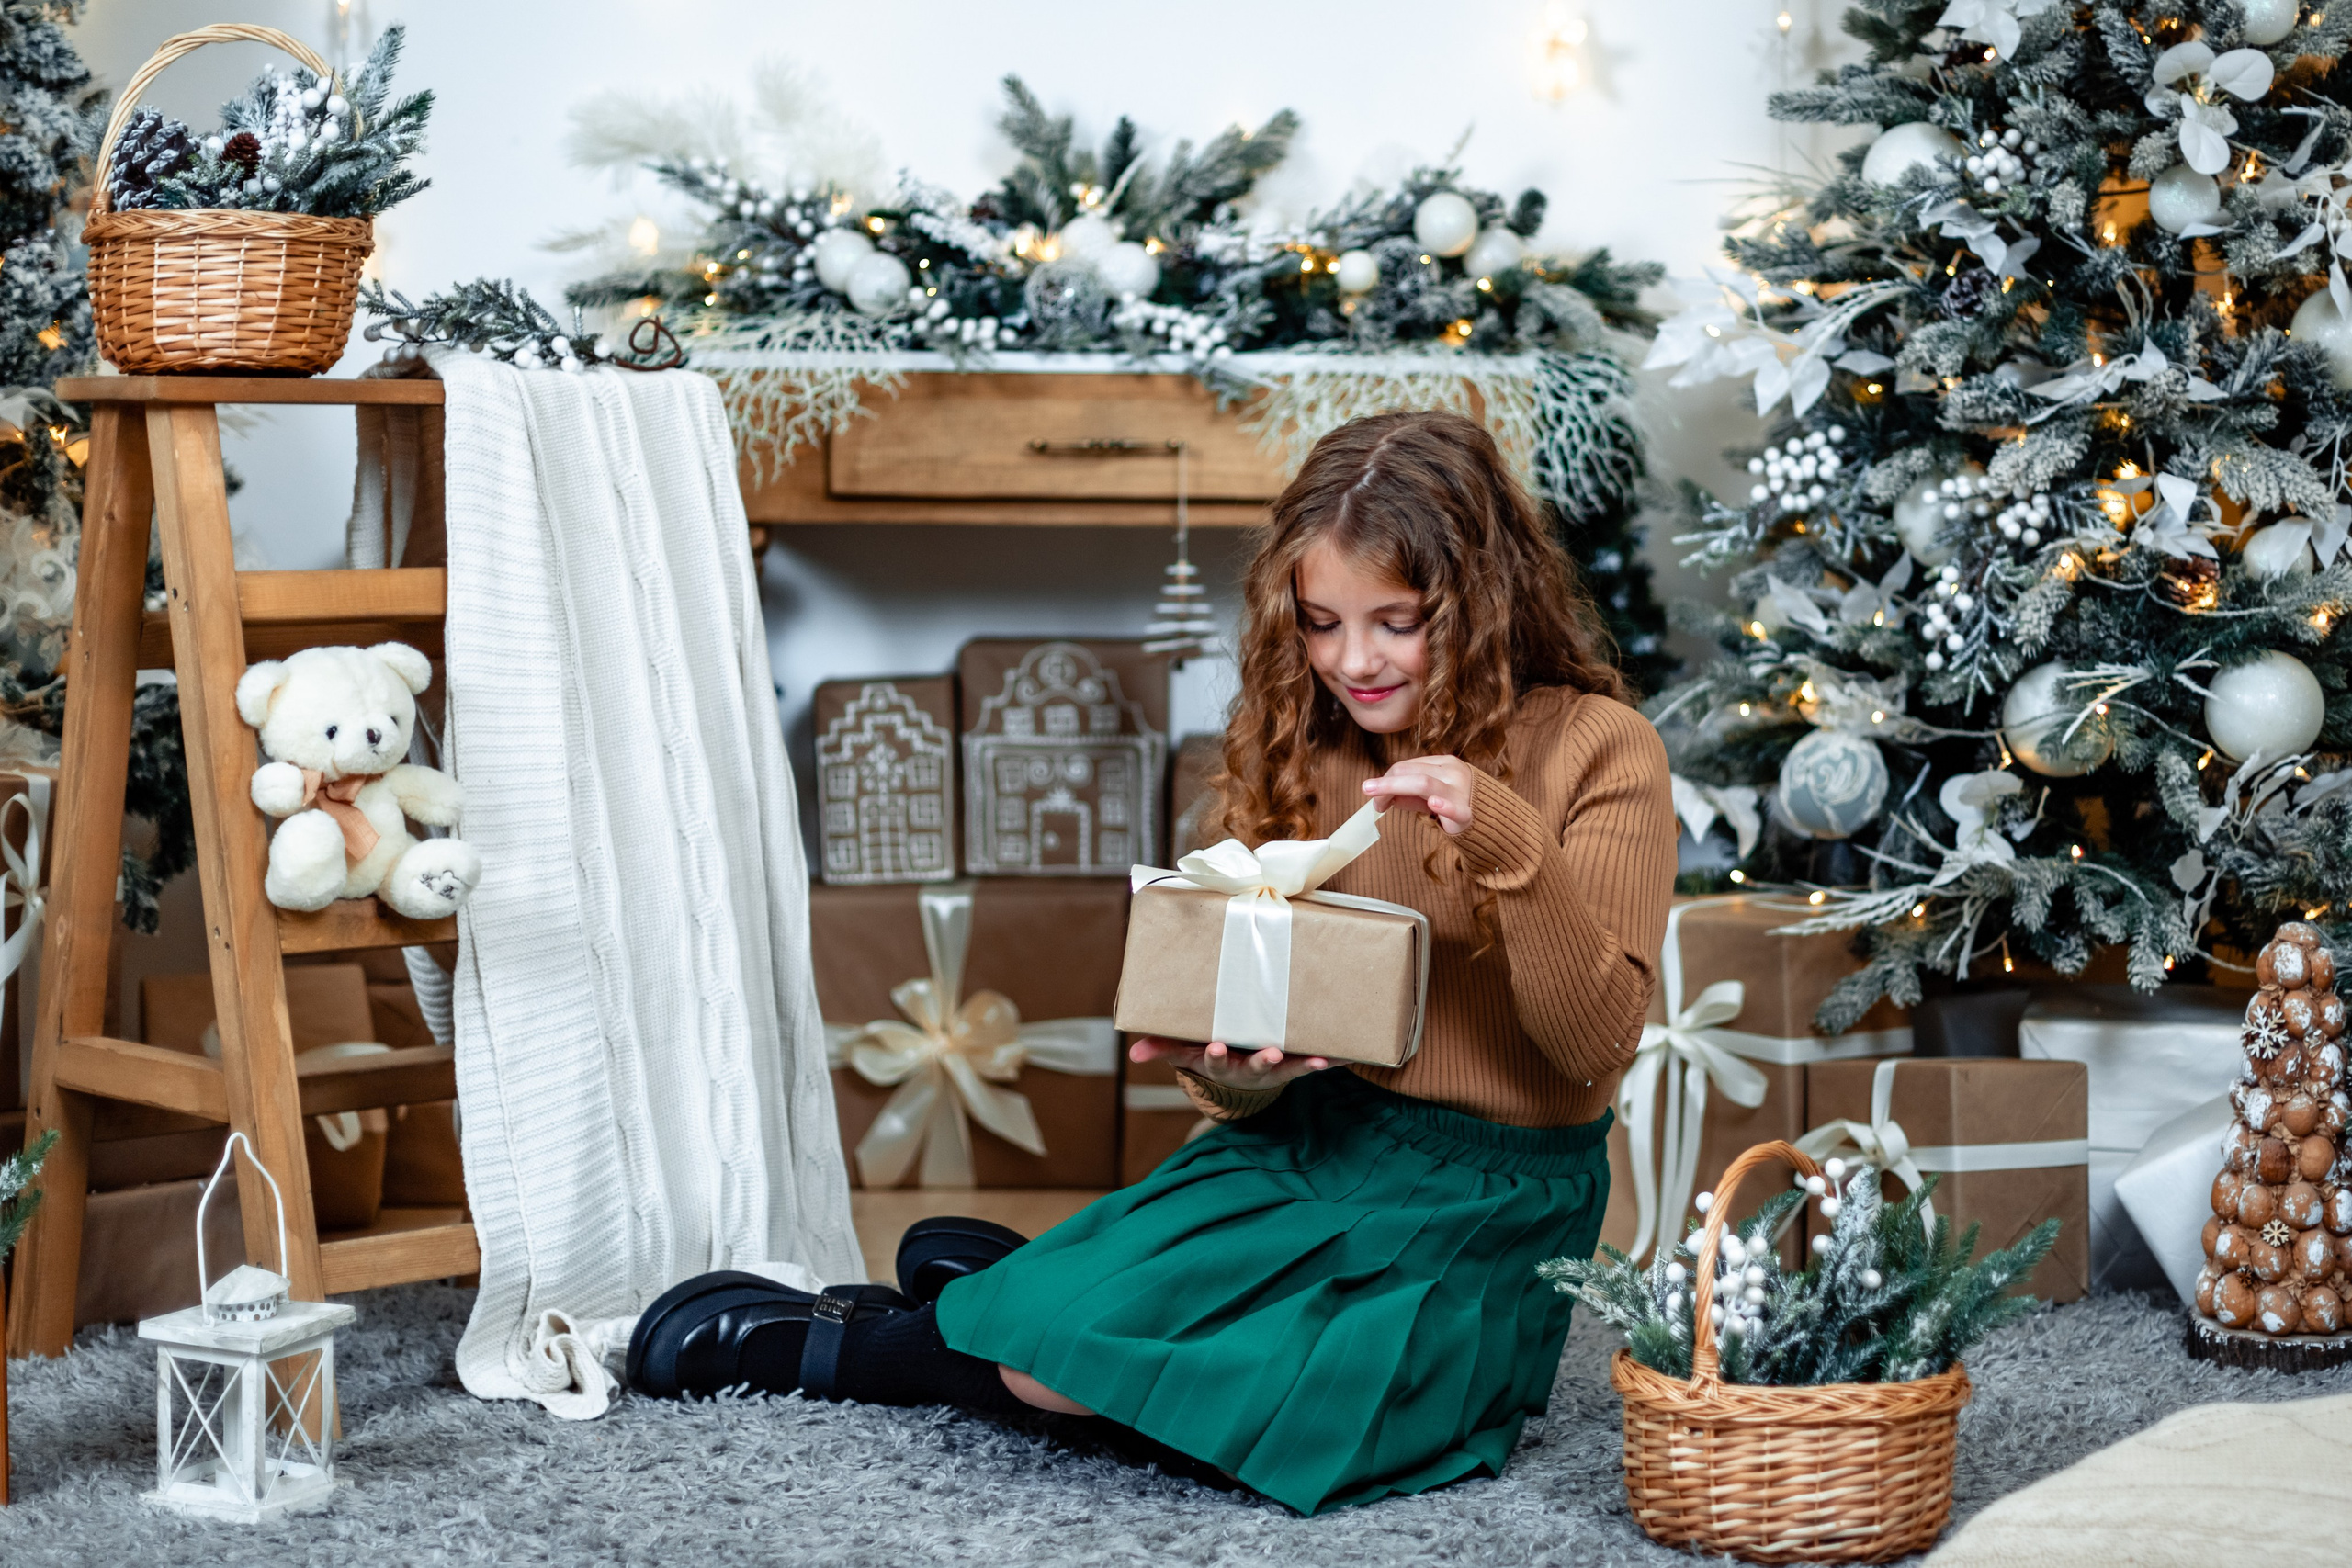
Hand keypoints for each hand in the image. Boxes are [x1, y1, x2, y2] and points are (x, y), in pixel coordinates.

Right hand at [1128, 1036, 1329, 1090]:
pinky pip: (1312, 1063)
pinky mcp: (1293, 1063)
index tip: (1216, 1046)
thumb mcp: (1184, 1051)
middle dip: (1262, 1061)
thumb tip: (1133, 1053)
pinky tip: (1343, 1057)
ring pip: (1288, 1069)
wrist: (1238, 1075)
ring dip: (1303, 1066)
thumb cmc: (1210, 1052)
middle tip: (1269, 1053)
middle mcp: (1248, 1069)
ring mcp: (1273, 1068)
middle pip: (1255, 1067)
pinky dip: (1328, 1061)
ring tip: (1318, 1062)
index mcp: (1221, 1063)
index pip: (1216, 1061)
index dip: (1216, 1056)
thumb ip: (1161, 1048)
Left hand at [1363, 754, 1476, 836]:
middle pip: (1411, 773)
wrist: (1493, 822)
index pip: (1407, 766)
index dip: (1385, 779)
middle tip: (1371, 801)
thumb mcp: (1430, 796)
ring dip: (1395, 789)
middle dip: (1385, 785)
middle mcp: (1452, 772)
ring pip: (1424, 784)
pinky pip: (1456, 808)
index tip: (1372, 794)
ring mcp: (1461, 791)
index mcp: (1444, 764)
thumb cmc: (1458, 805)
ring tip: (1377, 801)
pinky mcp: (1468, 814)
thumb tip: (1382, 795)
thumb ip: (1408, 794)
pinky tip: (1433, 805)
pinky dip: (1444, 806)